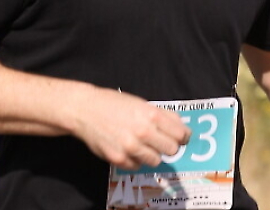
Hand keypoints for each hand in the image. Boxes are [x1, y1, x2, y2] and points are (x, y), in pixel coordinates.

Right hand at [72, 87, 191, 170]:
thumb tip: (182, 129)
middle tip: (160, 141)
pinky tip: (127, 148)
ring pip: (156, 160)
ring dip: (152, 154)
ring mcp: (131, 147)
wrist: (86, 110)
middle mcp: (143, 132)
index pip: (180, 134)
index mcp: (152, 115)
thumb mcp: (142, 103)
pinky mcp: (119, 159)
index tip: (181, 138)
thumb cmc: (114, 104)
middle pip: (172, 150)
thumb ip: (163, 116)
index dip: (183, 136)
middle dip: (168, 146)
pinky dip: (135, 160)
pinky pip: (137, 166)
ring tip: (142, 143)